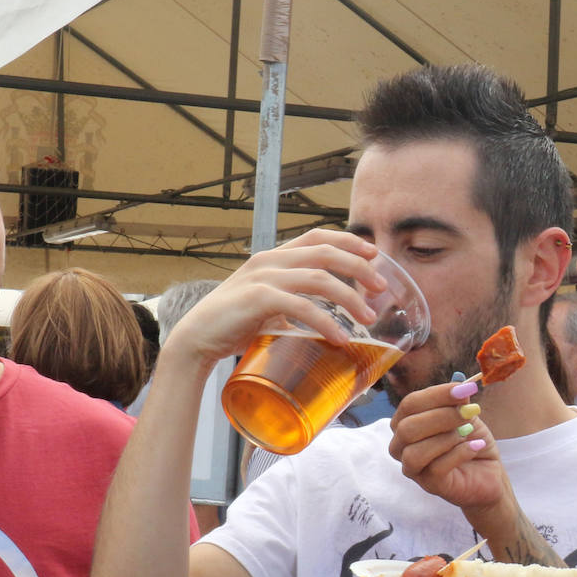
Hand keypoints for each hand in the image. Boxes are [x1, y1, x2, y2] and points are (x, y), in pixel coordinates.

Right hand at [164, 229, 385, 366]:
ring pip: (319, 278)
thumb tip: (327, 319)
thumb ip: (293, 301)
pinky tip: (340, 337)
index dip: (349, 241)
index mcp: (274, 258)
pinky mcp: (257, 300)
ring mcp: (263, 278)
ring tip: (368, 318)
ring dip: (349, 297)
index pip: (317, 236)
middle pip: (326, 252)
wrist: (195, 339)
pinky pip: (300, 306)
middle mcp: (270, 261)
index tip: (373, 253)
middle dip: (360, 267)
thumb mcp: (268, 304)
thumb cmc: (233, 325)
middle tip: (381, 287)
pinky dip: (325, 321)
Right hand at [388, 380, 508, 512]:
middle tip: (468, 412)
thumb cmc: (471, 442)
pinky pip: (436, 468)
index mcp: (405, 422)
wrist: (488, 474)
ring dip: (446, 438)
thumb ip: (459, 402)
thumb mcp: (466, 416)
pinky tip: (475, 447)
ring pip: (414, 452)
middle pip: (407, 428)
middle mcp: (401, 446)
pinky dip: (459, 454)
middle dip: (441, 416)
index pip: (410, 404)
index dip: (437, 394)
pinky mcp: (429, 485)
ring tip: (468, 433)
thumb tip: (460, 385)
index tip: (465, 389)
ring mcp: (413, 468)